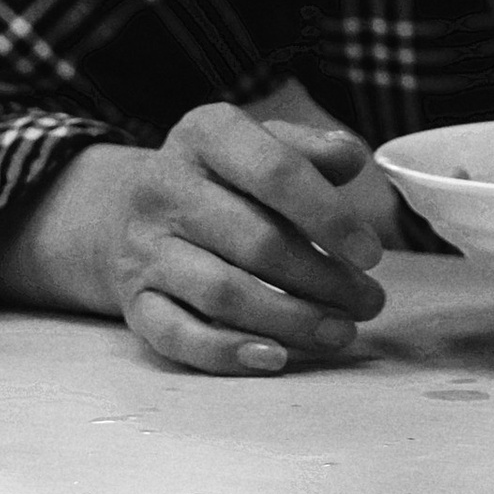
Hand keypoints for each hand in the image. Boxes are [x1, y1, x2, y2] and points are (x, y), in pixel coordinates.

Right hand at [0, 106, 387, 375]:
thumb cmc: (217, 179)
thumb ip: (308, 149)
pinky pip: (177, 335)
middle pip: (255, 241)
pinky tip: (277, 357)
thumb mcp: (257, 143)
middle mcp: (166, 188)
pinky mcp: (134, 302)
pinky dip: (228, 352)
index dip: (328, 215)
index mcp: (205, 135)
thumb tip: (352, 158)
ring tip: (340, 331)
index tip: (372, 253)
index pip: (274, 171)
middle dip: (322, 278)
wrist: (122, 211)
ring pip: (222, 293)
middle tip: (369, 302)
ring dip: (290, 319)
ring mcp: (145, 248)